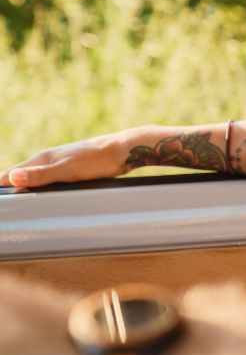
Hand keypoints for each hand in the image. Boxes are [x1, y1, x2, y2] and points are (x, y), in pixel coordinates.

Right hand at [0, 129, 135, 188]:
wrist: (124, 150)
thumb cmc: (97, 160)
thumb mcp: (68, 170)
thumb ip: (41, 175)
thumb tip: (11, 177)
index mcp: (43, 159)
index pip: (10, 173)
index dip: (0, 185)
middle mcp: (48, 159)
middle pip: (20, 175)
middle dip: (8, 186)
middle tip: (3, 204)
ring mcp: (60, 163)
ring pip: (34, 177)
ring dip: (23, 187)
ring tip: (15, 200)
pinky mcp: (72, 168)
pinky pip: (49, 179)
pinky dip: (40, 187)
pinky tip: (43, 195)